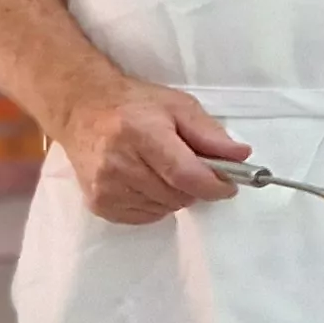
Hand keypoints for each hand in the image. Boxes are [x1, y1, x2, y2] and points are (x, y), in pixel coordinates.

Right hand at [56, 81, 248, 223]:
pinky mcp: (99, 204)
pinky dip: (155, 204)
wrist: (82, 111)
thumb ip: (209, 133)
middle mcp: (119, 163)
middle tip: (192, 168)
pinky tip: (146, 181)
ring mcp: (106, 187)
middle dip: (195, 187)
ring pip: (164, 209)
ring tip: (162, 169)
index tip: (229, 184)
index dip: (214, 184)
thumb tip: (241, 155)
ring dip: (174, 196)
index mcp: (142, 134)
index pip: (185, 174)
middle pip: (177, 196)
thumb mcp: (177, 106)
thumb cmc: (134, 105)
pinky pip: (144, 217)